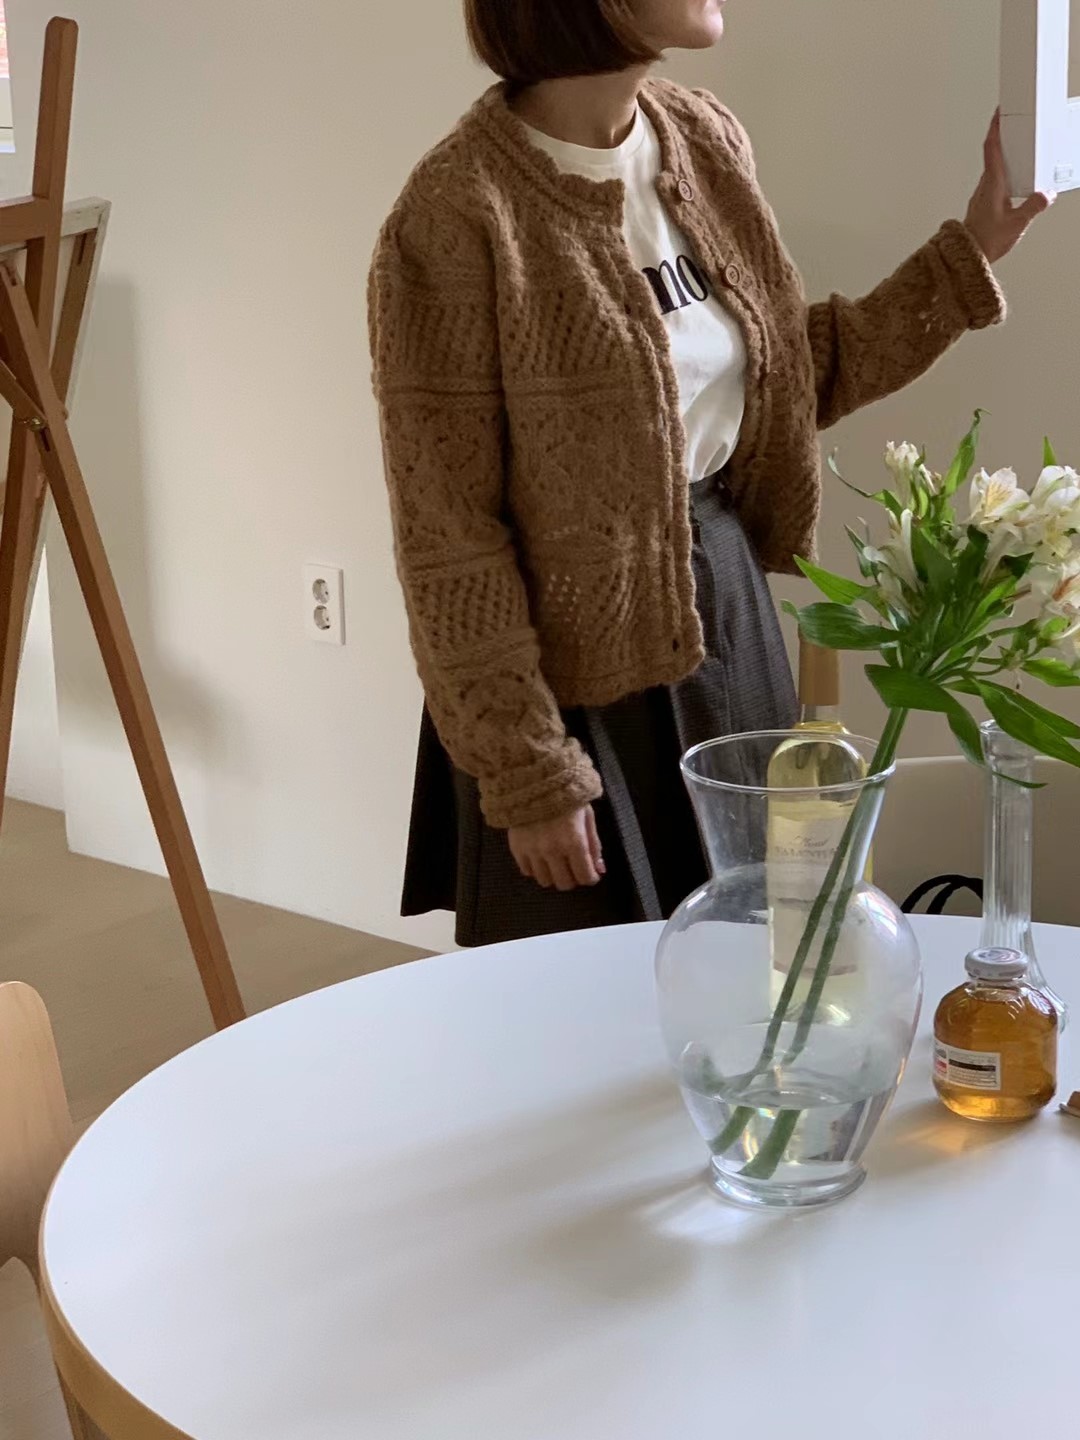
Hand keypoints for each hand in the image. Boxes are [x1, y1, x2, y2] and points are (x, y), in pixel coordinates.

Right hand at [508, 805, 605, 890]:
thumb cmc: (566, 796)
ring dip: (553, 875)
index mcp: (574, 842)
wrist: (533, 779)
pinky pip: (527, 871)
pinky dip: (535, 868)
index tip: (590, 872)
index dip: (590, 877)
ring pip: (545, 881)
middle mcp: (553, 850)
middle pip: (564, 883)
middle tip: (572, 866)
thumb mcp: (587, 816)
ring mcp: (533, 851)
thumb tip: (600, 869)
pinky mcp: (516, 848)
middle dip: (572, 878)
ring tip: (555, 862)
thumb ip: (594, 845)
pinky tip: (539, 856)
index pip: (585, 877)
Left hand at [965, 110, 1053, 264]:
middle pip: (993, 153)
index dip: (996, 128)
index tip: (1000, 111)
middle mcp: (985, 185)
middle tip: (1012, 120)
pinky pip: (995, 180)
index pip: (992, 149)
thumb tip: (1046, 194)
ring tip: (1018, 145)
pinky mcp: (984, 202)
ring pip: (994, 167)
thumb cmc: (986, 241)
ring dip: (1004, 153)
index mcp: (992, 184)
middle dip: (1003, 135)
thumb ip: (1033, 207)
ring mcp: (983, 194)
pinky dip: (1004, 171)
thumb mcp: (1016, 224)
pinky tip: (1015, 176)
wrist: (966, 257)